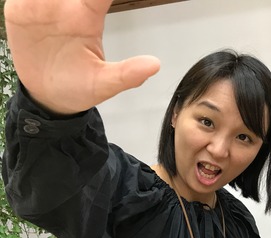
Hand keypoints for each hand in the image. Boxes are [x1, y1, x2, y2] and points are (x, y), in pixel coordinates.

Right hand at [4, 0, 159, 114]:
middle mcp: (66, 7)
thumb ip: (127, 74)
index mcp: (87, 18)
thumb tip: (155, 65)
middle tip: (76, 0)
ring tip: (53, 1)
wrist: (48, 98)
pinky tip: (32, 3)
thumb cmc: (79, 87)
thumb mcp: (104, 84)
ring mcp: (42, 7)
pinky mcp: (20, 12)